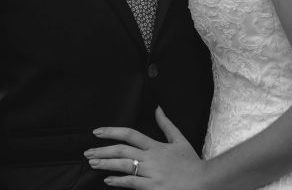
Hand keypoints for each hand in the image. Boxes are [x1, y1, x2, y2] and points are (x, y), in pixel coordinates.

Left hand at [86, 106, 205, 188]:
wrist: (204, 182)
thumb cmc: (191, 163)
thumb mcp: (180, 140)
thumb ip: (166, 125)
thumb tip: (157, 109)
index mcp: (156, 146)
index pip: (130, 134)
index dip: (111, 132)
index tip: (97, 132)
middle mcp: (151, 158)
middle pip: (122, 150)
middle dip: (103, 150)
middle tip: (88, 152)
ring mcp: (151, 173)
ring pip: (123, 166)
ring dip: (105, 164)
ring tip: (92, 163)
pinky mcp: (152, 187)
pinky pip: (131, 183)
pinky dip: (118, 181)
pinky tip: (108, 180)